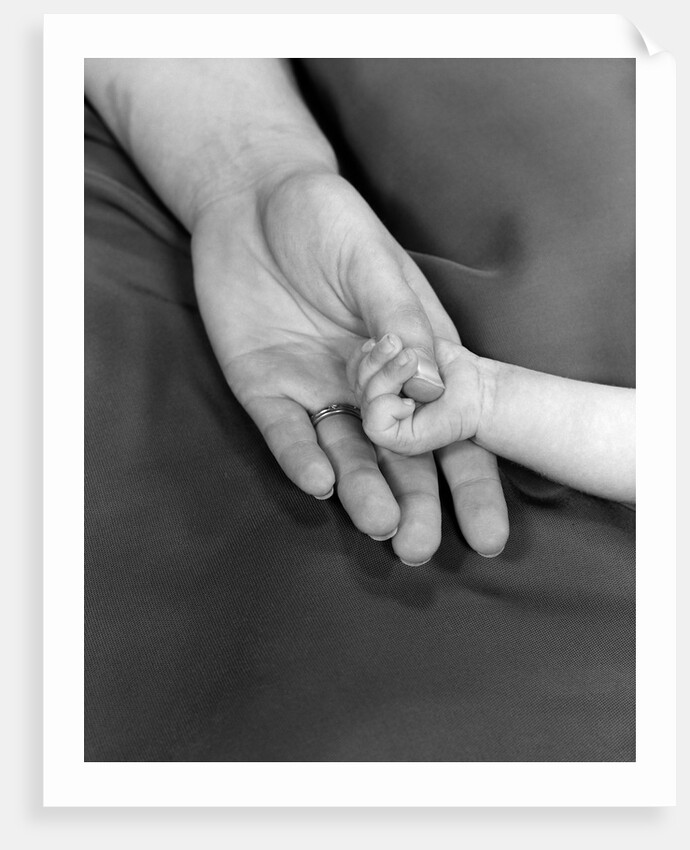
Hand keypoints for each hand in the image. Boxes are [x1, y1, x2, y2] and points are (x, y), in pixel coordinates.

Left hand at [191, 171, 508, 559]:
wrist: (250, 201)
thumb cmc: (326, 220)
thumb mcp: (371, 261)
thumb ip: (399, 320)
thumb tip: (434, 383)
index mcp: (413, 357)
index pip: (451, 429)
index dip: (471, 480)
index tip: (488, 534)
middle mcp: (371, 387)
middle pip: (400, 458)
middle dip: (414, 504)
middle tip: (419, 549)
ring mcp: (318, 390)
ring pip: (347, 455)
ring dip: (363, 490)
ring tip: (381, 525)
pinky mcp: (265, 389)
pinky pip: (285, 432)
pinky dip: (301, 457)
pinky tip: (320, 482)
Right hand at [350, 333, 487, 454]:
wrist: (481, 386)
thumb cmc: (449, 362)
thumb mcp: (410, 330)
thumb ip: (387, 330)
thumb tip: (370, 359)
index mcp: (374, 377)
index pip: (351, 370)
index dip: (361, 356)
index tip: (382, 340)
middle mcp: (375, 401)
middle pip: (354, 384)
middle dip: (371, 360)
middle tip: (396, 343)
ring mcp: (385, 421)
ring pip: (363, 402)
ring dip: (385, 376)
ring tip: (410, 360)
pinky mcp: (398, 441)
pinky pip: (374, 427)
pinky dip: (386, 407)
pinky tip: (411, 398)